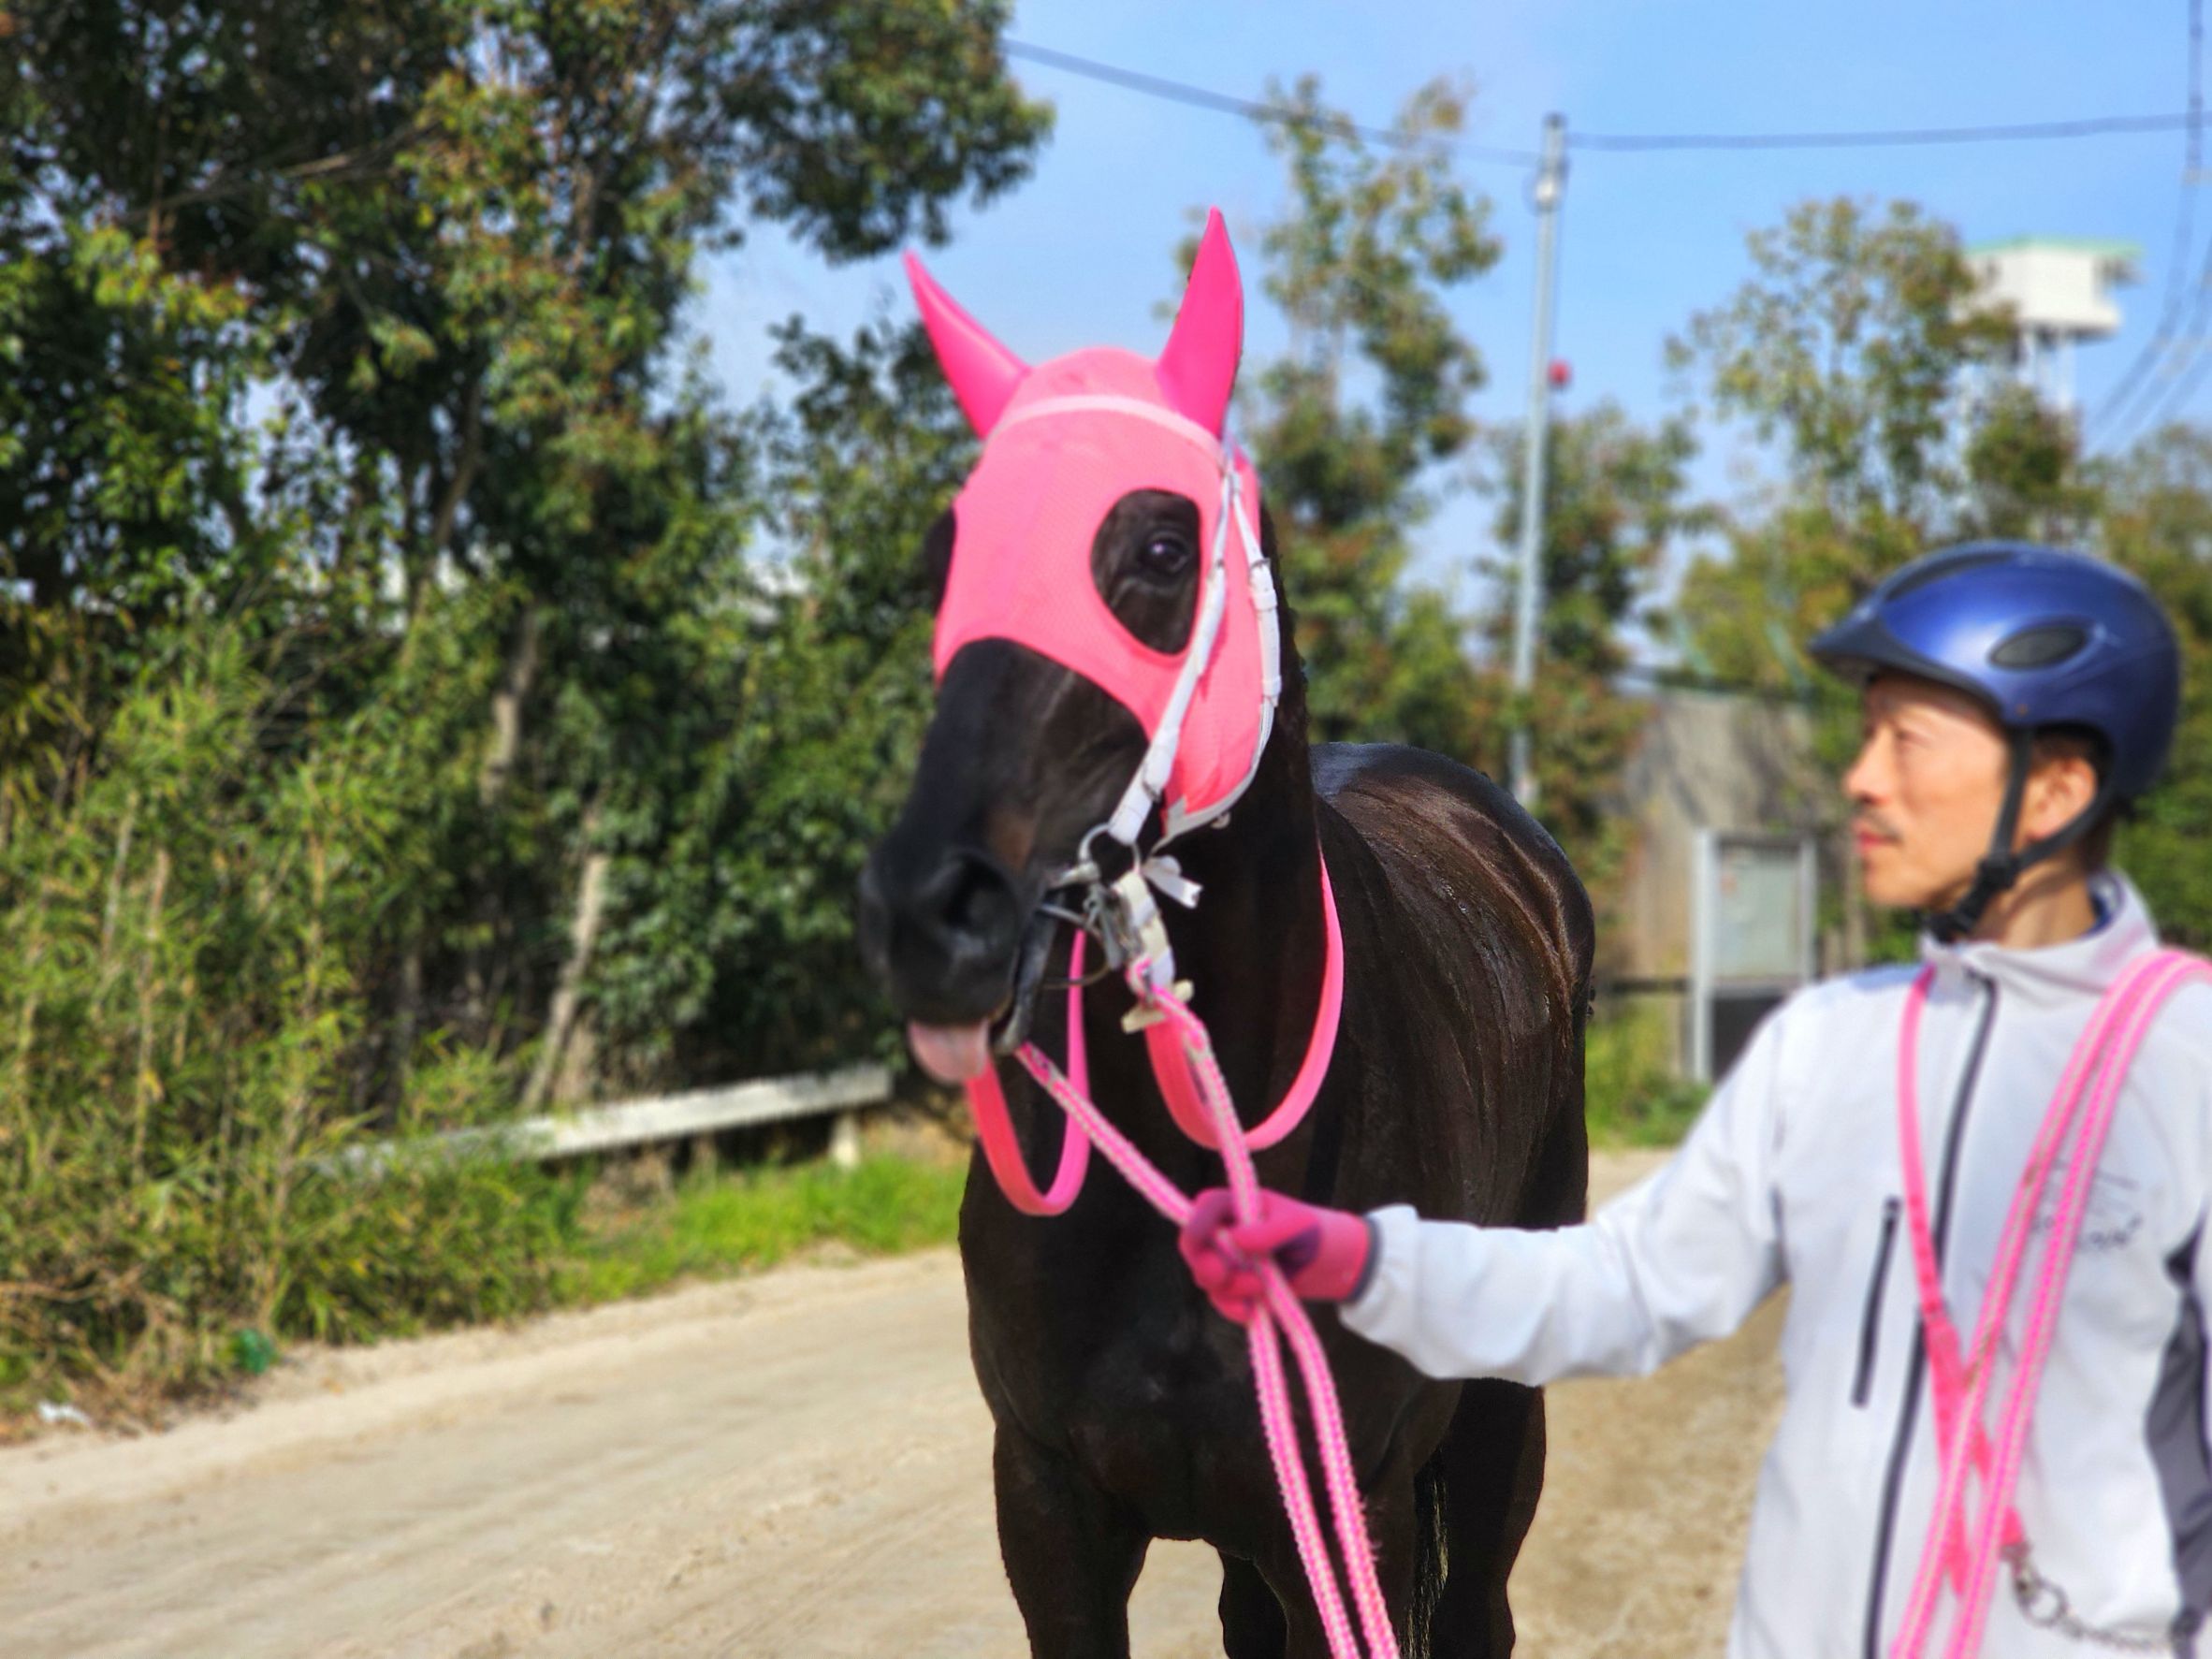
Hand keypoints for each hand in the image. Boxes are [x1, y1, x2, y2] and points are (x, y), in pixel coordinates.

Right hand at [1177, 1188, 1373, 1323]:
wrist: (1322, 1260)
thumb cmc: (1308, 1229)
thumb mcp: (1295, 1224)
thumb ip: (1268, 1231)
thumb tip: (1235, 1240)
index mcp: (1232, 1205)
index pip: (1204, 1209)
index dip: (1195, 1225)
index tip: (1200, 1243)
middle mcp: (1222, 1232)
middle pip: (1194, 1249)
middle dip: (1207, 1266)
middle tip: (1223, 1275)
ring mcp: (1225, 1261)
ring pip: (1207, 1280)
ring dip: (1232, 1289)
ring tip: (1263, 1287)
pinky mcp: (1234, 1287)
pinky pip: (1222, 1302)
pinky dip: (1235, 1309)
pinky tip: (1252, 1311)